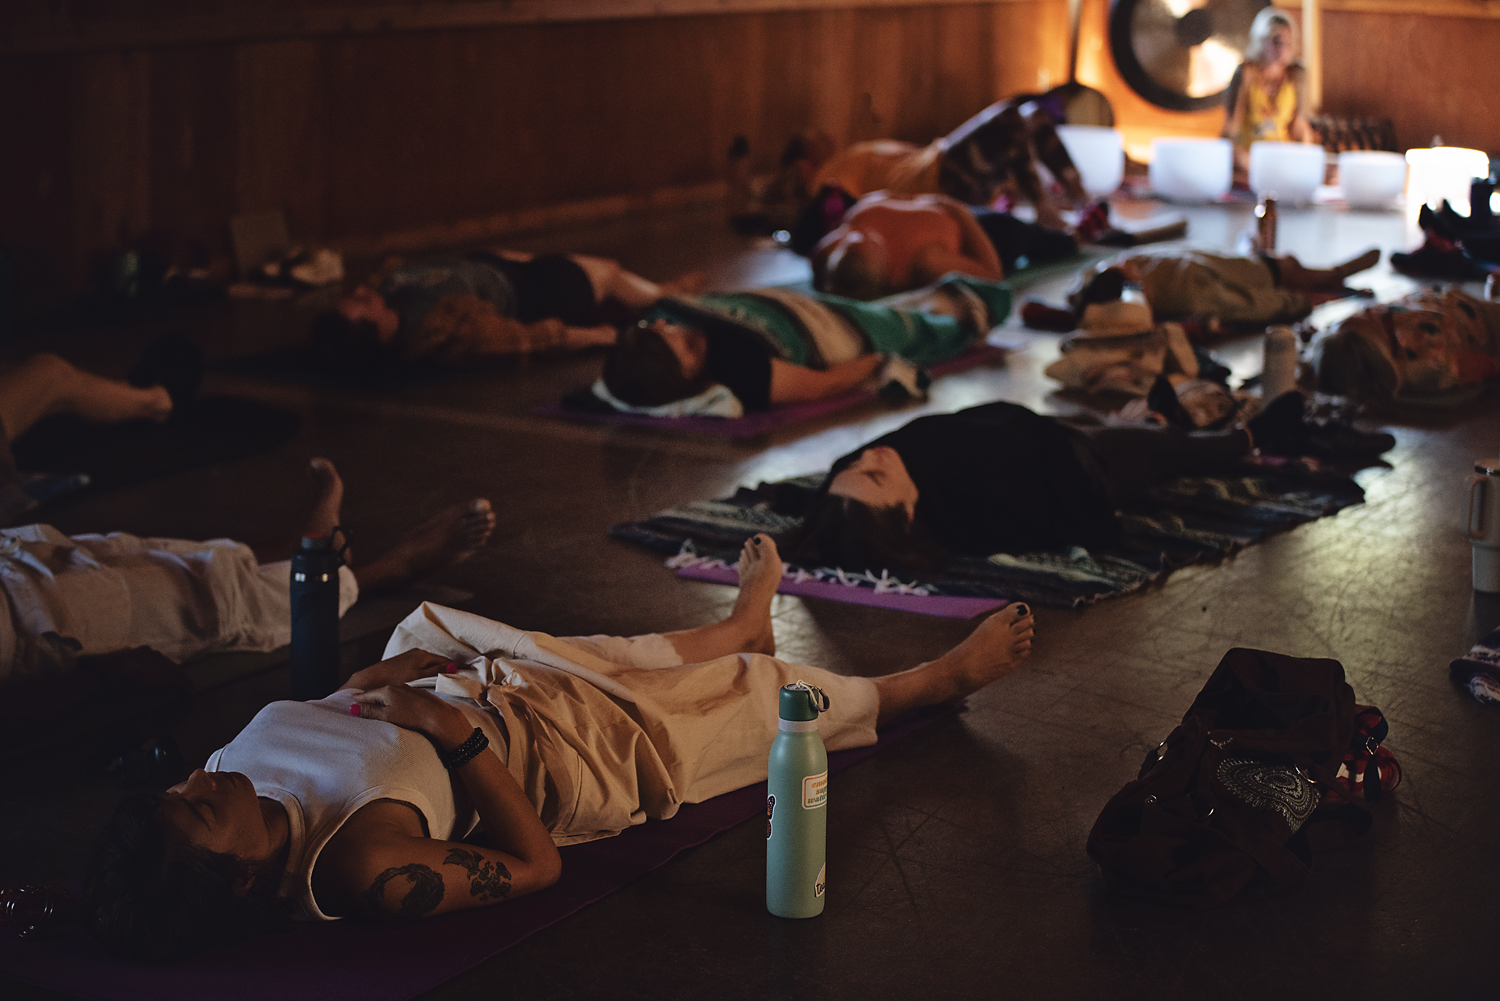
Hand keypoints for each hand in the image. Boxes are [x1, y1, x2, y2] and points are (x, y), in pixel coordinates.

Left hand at [345, 649, 454, 691]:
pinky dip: (429, 670)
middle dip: (448, 666)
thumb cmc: (395, 679)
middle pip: (438, 660)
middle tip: (460, 675)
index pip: (446, 659)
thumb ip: (437, 671)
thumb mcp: (418, 676)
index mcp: (423, 655)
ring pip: (430, 663)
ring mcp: (410, 657)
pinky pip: (422, 665)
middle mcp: (418, 653)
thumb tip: (455, 665)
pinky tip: (429, 677)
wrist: (371, 679)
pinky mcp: (403, 663)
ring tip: (447, 677)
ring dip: (438, 668)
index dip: (457, 665)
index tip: (468, 671)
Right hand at [350, 684, 471, 748]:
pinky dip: (395, 699)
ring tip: (375, 702)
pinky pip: (402, 696)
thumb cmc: (412, 717)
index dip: (358, 698)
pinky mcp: (419, 694)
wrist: (438, 717)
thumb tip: (354, 708)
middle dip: (370, 696)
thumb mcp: (386, 716)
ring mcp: (410, 689)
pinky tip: (396, 704)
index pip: (368, 694)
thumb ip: (370, 711)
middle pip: (379, 692)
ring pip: (392, 693)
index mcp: (388, 690)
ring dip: (383, 698)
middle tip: (359, 700)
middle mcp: (399, 686)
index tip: (350, 699)